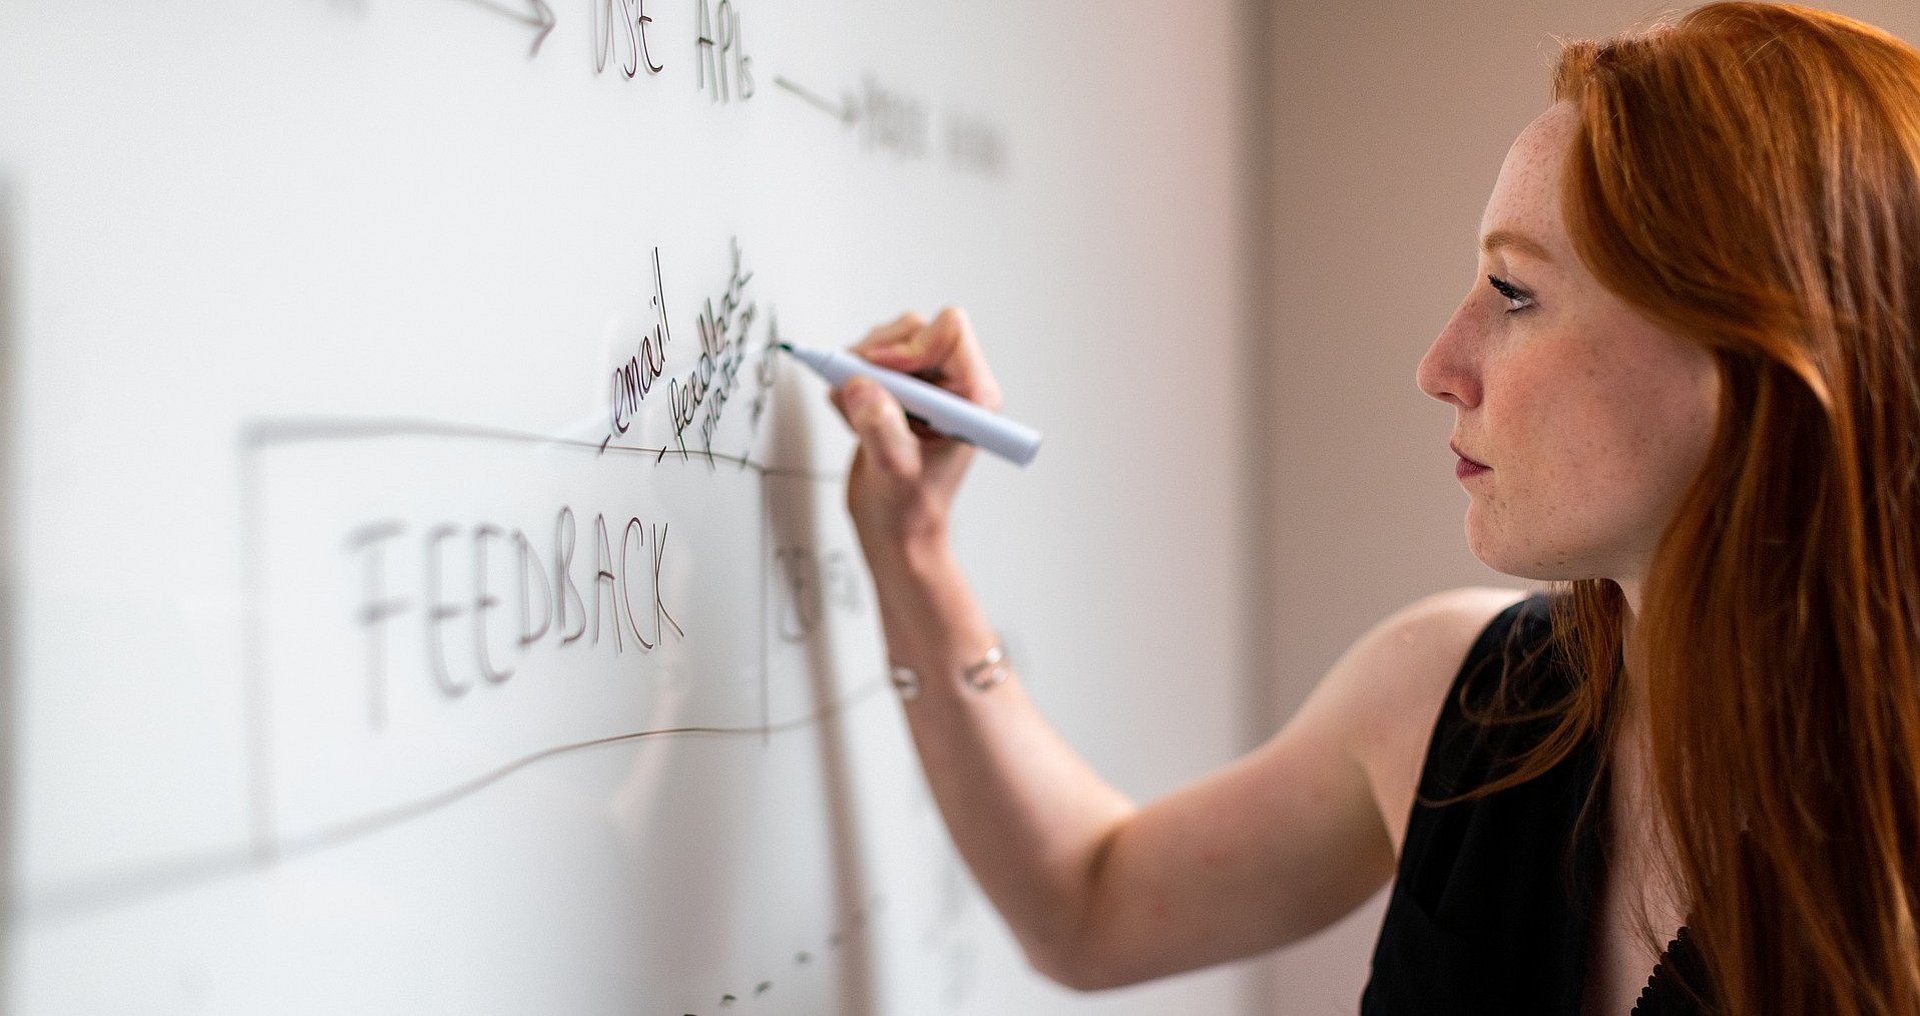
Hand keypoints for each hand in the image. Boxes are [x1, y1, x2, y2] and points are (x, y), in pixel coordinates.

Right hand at [828, 307, 1002, 568]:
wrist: (896, 532)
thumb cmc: (910, 511)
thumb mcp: (895, 472)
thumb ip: (880, 428)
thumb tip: (860, 385)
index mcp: (973, 397)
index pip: (949, 332)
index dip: (909, 346)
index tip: (880, 375)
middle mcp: (953, 386)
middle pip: (914, 329)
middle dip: (878, 355)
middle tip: (857, 388)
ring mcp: (924, 388)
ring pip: (888, 342)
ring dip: (860, 369)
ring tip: (854, 413)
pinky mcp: (897, 392)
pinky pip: (867, 363)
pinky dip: (849, 383)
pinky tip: (852, 418)